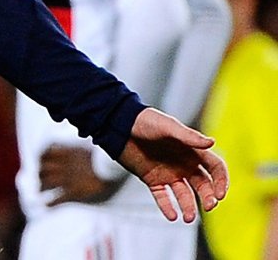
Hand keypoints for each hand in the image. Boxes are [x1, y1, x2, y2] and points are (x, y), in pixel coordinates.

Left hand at [40, 145, 123, 205]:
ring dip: (42, 187)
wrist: (110, 170)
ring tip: (41, 190)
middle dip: (40, 173)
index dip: (41, 158)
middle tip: (41, 177)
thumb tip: (71, 144)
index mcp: (66, 153)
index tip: (41, 161)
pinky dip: (51, 202)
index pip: (44, 154)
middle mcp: (63, 165)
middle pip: (43, 169)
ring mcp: (67, 179)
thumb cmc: (102, 158)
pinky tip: (47, 205)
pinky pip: (58, 198)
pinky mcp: (73, 192)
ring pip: (47, 183)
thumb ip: (76, 147)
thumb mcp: (87, 147)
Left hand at [117, 107, 228, 221]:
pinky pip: (163, 197)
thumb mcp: (167, 126)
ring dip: (189, 207)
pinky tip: (172, 216)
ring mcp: (168, 173)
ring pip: (184, 195)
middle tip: (208, 206)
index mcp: (191, 150)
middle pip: (203, 185)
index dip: (221, 181)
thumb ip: (188, 136)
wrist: (118, 125)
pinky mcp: (152, 180)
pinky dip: (168, 207)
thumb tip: (212, 142)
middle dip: (208, 197)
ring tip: (187, 218)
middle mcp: (183, 164)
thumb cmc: (144, 121)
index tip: (220, 194)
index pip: (214, 168)